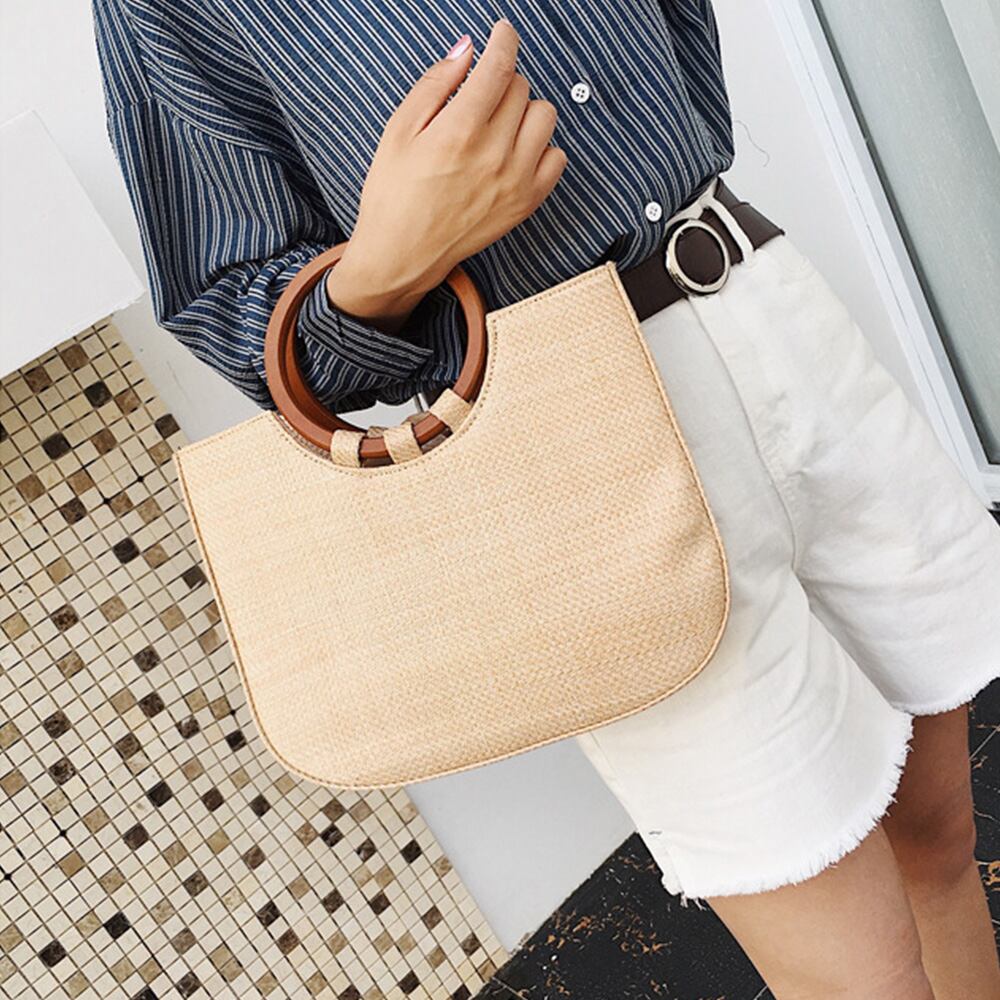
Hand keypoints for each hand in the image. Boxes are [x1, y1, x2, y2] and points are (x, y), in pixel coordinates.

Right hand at [327, 18, 566, 331]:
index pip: (499, 67)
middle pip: (520, 88)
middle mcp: (494, 155)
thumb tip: (467, 49)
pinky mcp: (526, 204)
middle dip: (501, 82)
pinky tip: (514, 153)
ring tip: (498, 125)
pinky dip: (540, 147)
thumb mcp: (399, 130)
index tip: (502, 32)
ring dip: (524, 111)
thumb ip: (435, 84)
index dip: (504, 40)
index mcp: (459, 132)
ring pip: (544, 117)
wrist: (402, 255)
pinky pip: (556, 157)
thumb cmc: (394, 193)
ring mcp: (515, 182)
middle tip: (479, 98)